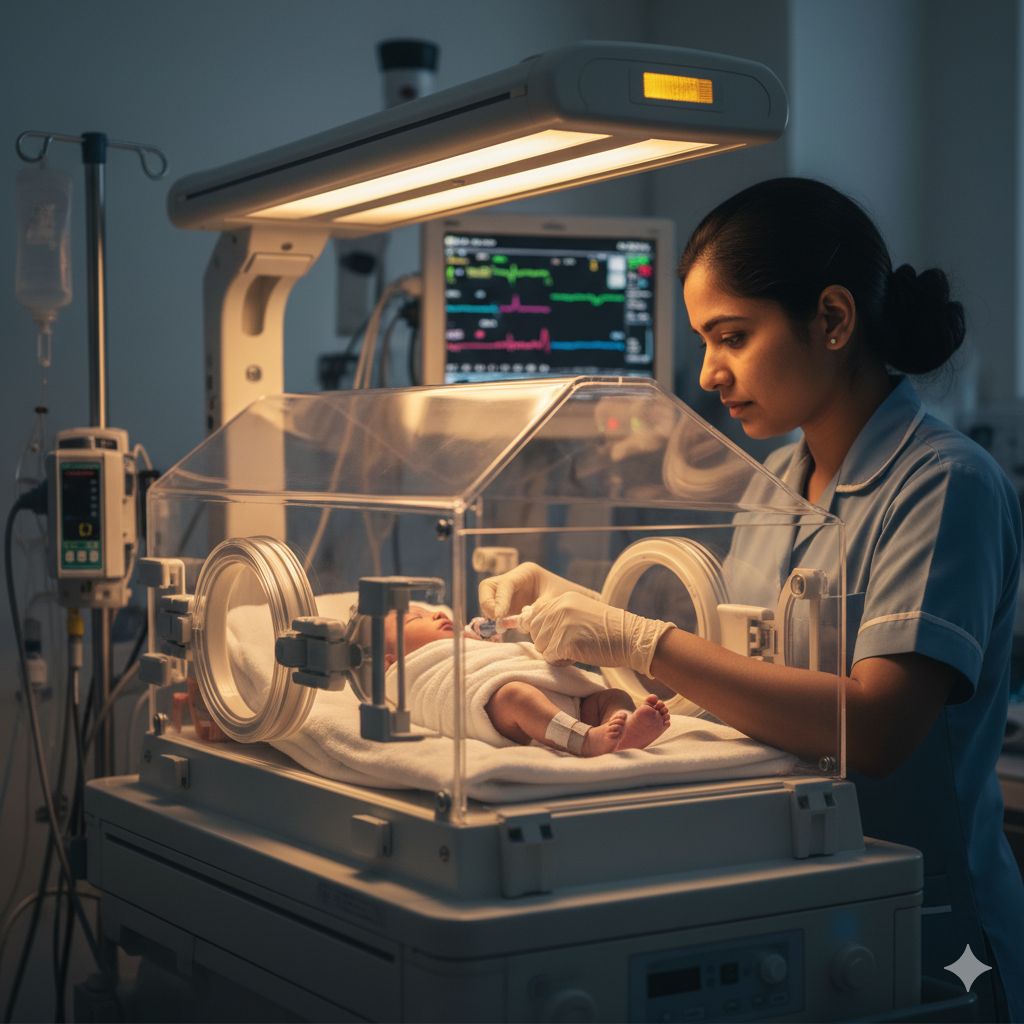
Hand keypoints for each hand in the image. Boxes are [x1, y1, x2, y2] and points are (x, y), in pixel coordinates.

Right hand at [478, 562, 599, 619]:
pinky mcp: (510, 605)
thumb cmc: (568, 599)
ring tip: (502, 625)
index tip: (500, 616)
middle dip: (488, 603)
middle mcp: (515, 580)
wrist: (578, 605)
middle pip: (488, 587)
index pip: (505, 584)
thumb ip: (536, 611)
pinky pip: (496, 611)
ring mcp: (511, 593)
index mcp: (526, 573)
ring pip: (489, 599)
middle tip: (497, 619)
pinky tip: (506, 628)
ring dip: (491, 612)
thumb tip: (520, 622)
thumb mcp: (554, 603)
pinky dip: (498, 619)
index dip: (500, 600)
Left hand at [522, 592, 674, 675]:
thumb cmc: (608, 631)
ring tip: (576, 649)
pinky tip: (578, 656)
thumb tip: (525, 619)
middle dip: (548, 642)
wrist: (631, 638)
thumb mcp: (580, 613)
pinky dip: (562, 662)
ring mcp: (562, 623)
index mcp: (563, 599)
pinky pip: (550, 658)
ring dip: (555, 653)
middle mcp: (559, 607)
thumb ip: (557, 615)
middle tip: (570, 644)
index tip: (551, 636)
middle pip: (535, 631)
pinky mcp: (566, 641)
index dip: (539, 629)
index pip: (534, 613)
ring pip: (540, 646)